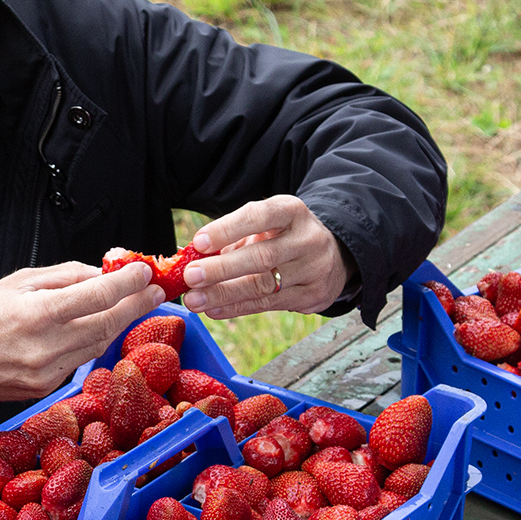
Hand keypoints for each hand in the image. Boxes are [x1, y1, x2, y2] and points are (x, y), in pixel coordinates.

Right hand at [0, 261, 163, 401]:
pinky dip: (91, 341)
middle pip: (107, 324)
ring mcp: (47, 372)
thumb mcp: (18, 281)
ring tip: (133, 304)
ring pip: (97, 344)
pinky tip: (96, 327)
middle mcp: (46, 346)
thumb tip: (103, 272)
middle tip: (154, 290)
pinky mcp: (45, 387)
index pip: (98, 296)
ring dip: (118, 323)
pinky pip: (79, 360)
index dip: (127, 283)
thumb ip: (65, 276)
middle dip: (135, 305)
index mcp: (38, 313)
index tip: (144, 271)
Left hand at [179, 194, 348, 319]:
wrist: (332, 256)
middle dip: (222, 269)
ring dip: (224, 294)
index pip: (259, 216)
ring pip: (264, 286)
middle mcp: (308, 238)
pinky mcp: (313, 296)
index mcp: (291, 211)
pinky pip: (268, 305)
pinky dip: (236, 308)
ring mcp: (314, 269)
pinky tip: (214, 309)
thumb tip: (187, 254)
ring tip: (195, 299)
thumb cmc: (283, 236)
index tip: (199, 243)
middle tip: (191, 276)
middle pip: (262, 256)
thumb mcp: (264, 226)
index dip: (228, 229)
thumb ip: (231, 236)